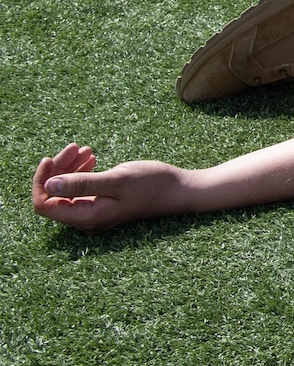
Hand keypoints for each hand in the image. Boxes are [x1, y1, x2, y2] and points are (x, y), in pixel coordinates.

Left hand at [33, 144, 185, 231]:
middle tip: (75, 147)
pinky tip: (91, 158)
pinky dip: (81, 172)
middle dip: (58, 169)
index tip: (50, 159)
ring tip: (84, 149)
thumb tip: (47, 186)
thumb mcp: (116, 180)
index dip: (41, 181)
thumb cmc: (152, 184)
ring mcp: (94, 210)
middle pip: (54, 195)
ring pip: (67, 190)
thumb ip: (81, 184)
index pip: (43, 204)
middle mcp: (86, 217)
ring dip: (69, 168)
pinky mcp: (103, 202)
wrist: (181, 189)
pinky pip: (81, 188)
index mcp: (86, 216)